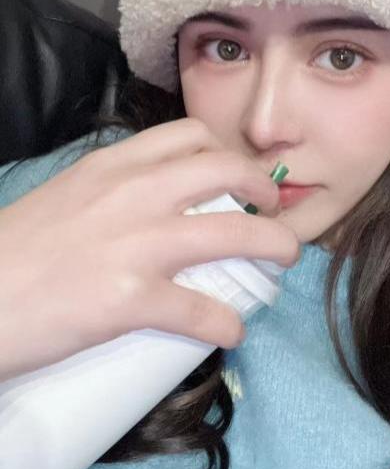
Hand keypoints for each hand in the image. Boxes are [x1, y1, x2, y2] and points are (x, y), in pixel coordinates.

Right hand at [0, 118, 299, 380]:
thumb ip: (114, 192)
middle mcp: (132, 192)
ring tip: (284, 260)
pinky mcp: (127, 299)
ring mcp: (134, 244)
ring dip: (274, 246)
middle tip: (275, 211)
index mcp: (113, 164)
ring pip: (234, 232)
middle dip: (265, 188)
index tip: (239, 175)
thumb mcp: (67, 196)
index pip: (189, 136)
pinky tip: (231, 332)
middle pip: (226, 171)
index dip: (227, 153)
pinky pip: (200, 309)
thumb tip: (160, 207)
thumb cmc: (14, 251)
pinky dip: (226, 323)